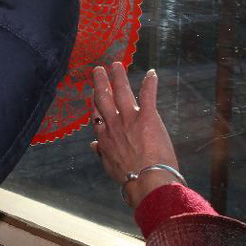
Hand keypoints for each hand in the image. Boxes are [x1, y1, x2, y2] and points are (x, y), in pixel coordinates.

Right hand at [91, 63, 180, 208]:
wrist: (145, 180)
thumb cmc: (127, 177)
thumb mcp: (108, 165)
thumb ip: (102, 152)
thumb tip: (94, 146)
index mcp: (104, 136)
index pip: (96, 115)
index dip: (95, 103)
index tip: (94, 94)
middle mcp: (113, 123)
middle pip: (103, 98)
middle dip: (100, 82)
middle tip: (98, 70)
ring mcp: (130, 119)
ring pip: (121, 92)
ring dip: (118, 77)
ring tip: (116, 65)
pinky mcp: (148, 117)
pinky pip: (148, 96)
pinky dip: (150, 84)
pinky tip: (152, 73)